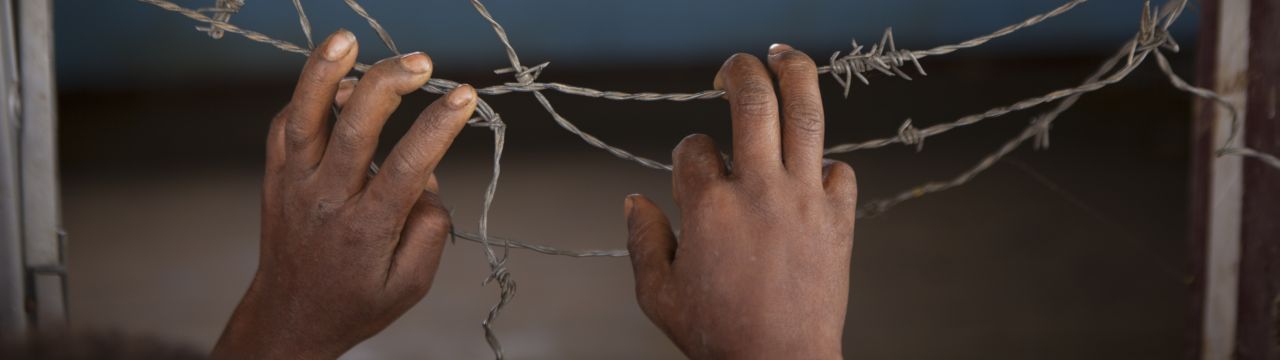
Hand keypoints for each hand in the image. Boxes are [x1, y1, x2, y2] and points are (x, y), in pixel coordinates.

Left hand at [212, 30, 477, 358]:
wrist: (288, 318)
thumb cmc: (357, 302)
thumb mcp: (411, 284)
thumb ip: (430, 230)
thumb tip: (429, 180)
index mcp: (367, 229)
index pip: (408, 167)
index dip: (438, 126)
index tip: (464, 95)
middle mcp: (326, 201)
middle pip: (354, 129)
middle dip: (388, 86)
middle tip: (422, 63)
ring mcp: (294, 185)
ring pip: (304, 117)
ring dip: (324, 72)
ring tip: (348, 39)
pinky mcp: (276, 177)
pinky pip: (285, 124)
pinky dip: (306, 95)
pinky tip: (334, 77)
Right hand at [624, 44, 856, 358]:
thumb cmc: (719, 336)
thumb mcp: (658, 295)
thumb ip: (643, 241)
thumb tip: (635, 200)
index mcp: (708, 207)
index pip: (693, 147)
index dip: (688, 152)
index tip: (693, 168)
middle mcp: (758, 190)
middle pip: (751, 101)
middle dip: (738, 71)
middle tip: (732, 67)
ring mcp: (803, 200)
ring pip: (804, 114)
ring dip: (793, 75)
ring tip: (783, 56)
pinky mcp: (838, 219)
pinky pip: (841, 170)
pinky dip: (826, 165)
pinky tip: (812, 170)